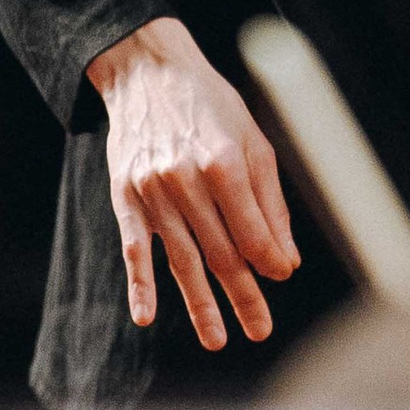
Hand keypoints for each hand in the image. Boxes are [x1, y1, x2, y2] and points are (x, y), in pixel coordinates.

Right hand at [85, 17, 299, 348]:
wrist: (147, 71)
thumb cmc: (210, 106)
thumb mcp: (251, 140)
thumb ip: (269, 202)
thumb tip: (285, 260)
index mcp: (224, 162)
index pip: (252, 231)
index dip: (269, 261)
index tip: (281, 279)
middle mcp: (186, 179)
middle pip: (220, 252)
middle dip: (244, 295)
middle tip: (260, 330)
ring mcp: (152, 191)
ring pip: (181, 259)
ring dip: (200, 303)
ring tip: (217, 339)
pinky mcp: (125, 196)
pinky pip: (133, 248)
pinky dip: (139, 283)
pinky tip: (146, 315)